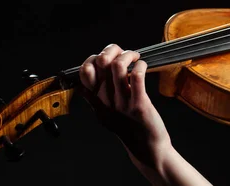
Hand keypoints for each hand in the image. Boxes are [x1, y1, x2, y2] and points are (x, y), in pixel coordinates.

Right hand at [78, 44, 170, 165]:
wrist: (147, 149)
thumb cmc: (129, 128)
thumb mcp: (105, 115)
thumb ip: (95, 100)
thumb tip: (83, 85)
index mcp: (96, 101)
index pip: (85, 71)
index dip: (94, 58)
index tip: (108, 58)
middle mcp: (105, 101)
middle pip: (100, 63)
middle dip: (112, 50)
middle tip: (125, 53)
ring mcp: (122, 103)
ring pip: (117, 66)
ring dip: (128, 55)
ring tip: (135, 58)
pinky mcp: (139, 104)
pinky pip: (136, 76)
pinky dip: (140, 65)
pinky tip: (144, 66)